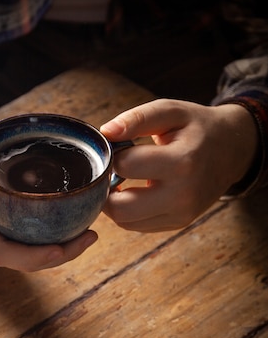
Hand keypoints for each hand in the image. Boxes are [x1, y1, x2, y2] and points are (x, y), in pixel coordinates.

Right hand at [0, 113, 96, 270]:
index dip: (28, 256)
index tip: (58, 250)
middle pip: (19, 261)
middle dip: (54, 258)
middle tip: (88, 239)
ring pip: (28, 258)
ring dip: (61, 254)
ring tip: (90, 236)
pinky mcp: (7, 230)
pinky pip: (31, 245)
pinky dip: (56, 243)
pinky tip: (80, 230)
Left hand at [100, 99, 257, 231]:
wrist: (232, 149)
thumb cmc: (197, 127)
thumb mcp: (171, 111)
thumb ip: (137, 119)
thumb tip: (105, 132)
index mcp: (182, 161)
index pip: (126, 166)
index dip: (112, 155)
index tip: (116, 147)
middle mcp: (183, 195)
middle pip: (121, 208)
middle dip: (105, 189)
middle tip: (109, 171)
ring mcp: (182, 213)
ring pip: (125, 222)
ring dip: (114, 202)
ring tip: (121, 180)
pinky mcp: (178, 223)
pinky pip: (137, 226)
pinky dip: (128, 211)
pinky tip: (134, 191)